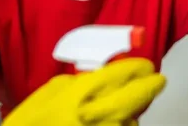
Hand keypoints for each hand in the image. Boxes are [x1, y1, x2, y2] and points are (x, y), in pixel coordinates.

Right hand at [2, 58, 166, 125]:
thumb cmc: (31, 121)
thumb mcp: (53, 91)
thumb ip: (82, 81)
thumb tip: (103, 77)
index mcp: (86, 92)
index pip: (127, 73)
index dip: (141, 68)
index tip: (146, 67)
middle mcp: (103, 113)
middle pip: (141, 94)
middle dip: (151, 86)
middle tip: (156, 81)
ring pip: (135, 117)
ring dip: (133, 109)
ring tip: (123, 106)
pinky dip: (123, 124)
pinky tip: (112, 121)